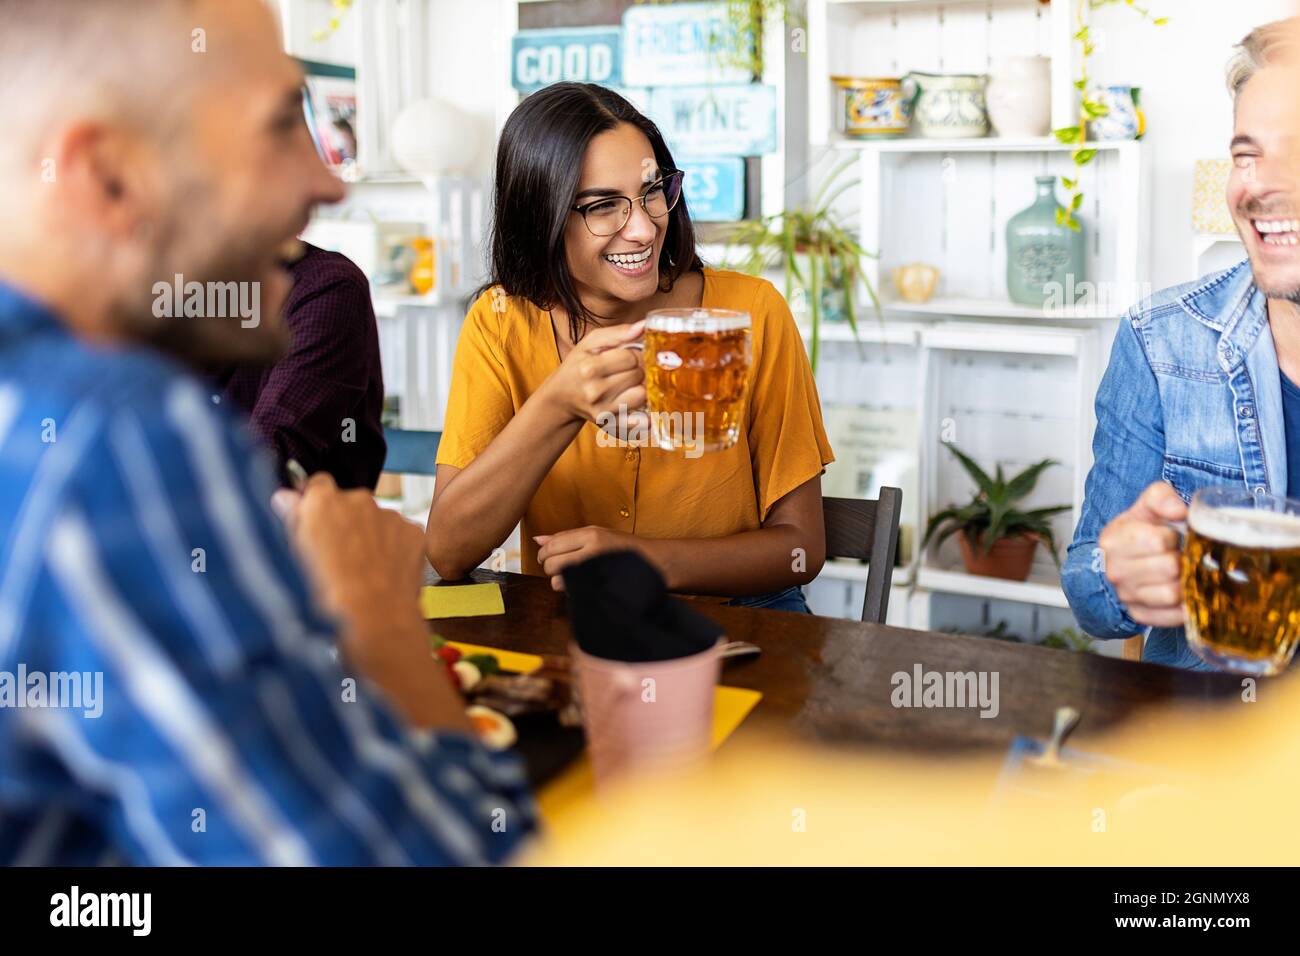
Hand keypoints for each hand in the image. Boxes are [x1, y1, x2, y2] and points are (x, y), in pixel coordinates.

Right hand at [289, 473, 424, 627]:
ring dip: (369, 536)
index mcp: (322, 502)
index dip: (316, 503)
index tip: (315, 521)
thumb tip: (286, 498)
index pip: (318, 485)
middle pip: (349, 503)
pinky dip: (393, 547)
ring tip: (363, 571)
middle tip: (339, 557)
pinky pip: (398, 533)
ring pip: (375, 519)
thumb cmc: (326, 596)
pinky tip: (383, 573)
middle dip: (345, 523)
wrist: (373, 618)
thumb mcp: (295, 557)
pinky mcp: (412, 530)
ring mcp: (388, 514)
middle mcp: (357, 500)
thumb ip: (292, 520)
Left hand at [535, 526, 646, 590]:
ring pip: (557, 580)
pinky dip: (571, 591)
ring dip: (560, 582)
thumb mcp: (597, 534)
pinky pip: (571, 592)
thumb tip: (537, 539)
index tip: (549, 558)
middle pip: (550, 563)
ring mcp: (595, 569)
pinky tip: (583, 586)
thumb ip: (566, 537)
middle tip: (561, 569)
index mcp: (590, 534)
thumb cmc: (624, 549)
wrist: (654, 564)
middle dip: (550, 569)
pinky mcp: (598, 587)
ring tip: (574, 579)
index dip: (544, 554)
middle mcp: (592, 550)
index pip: (551, 545)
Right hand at [540, 320, 646, 428]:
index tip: (630, 356)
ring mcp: (602, 410)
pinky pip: (640, 420)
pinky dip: (644, 413)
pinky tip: (638, 406)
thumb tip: (644, 326)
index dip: (635, 354)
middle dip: (638, 370)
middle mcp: (595, 391)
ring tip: (630, 384)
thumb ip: (618, 333)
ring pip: (642, 395)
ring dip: (641, 388)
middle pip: (638, 375)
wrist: (562, 397)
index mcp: (589, 367)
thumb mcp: (591, 343)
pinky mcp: (609, 425)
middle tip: (629, 370)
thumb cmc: (579, 366)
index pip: (631, 357)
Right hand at [1097, 480, 1188, 627]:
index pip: (1158, 541)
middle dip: (1180, 559)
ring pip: (1173, 594)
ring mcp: (1126, 596)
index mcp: (1114, 542)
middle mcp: (1115, 571)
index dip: (1172, 537)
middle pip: (1169, 568)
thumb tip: (1181, 511)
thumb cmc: (1135, 534)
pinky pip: (1174, 616)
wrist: (1115, 562)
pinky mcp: (1140, 615)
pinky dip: (1185, 606)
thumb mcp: (1145, 507)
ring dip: (1184, 582)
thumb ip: (1161, 497)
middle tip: (1176, 555)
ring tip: (1179, 573)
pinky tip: (1182, 592)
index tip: (1169, 537)